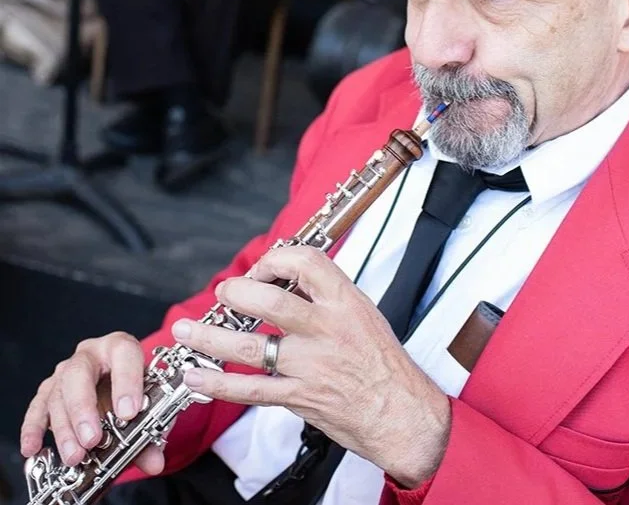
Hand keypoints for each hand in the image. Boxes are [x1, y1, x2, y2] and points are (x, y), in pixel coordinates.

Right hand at [20, 332, 165, 473]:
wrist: (118, 382)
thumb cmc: (133, 386)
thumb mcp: (147, 401)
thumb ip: (150, 429)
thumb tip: (153, 461)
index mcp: (120, 347)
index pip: (123, 354)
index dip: (127, 382)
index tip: (129, 412)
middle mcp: (90, 354)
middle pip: (79, 374)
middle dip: (84, 409)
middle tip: (93, 439)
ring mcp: (65, 370)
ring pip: (57, 395)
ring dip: (64, 429)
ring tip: (75, 455)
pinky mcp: (49, 389)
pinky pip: (37, 407)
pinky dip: (33, 429)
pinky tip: (33, 447)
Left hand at [172, 245, 451, 488]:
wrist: (401, 412)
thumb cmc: (383, 362)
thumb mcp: (363, 313)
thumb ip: (325, 295)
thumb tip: (287, 277)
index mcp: (345, 302)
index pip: (305, 263)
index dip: (275, 259)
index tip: (262, 269)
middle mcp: (326, 330)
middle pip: (271, 302)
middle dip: (237, 293)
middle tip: (223, 293)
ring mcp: (310, 365)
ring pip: (251, 347)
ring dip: (211, 337)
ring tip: (185, 329)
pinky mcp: (299, 397)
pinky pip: (250, 390)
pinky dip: (218, 383)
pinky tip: (196, 375)